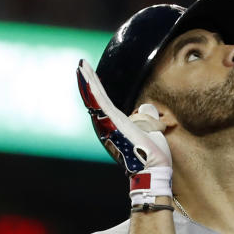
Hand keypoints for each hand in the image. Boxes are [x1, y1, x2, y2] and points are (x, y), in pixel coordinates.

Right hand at [76, 59, 170, 173]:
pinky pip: (100, 103)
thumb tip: (148, 106)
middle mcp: (109, 124)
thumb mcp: (151, 129)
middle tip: (81, 64)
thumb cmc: (152, 155)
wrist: (153, 169)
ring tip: (81, 67)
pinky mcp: (113, 123)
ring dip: (88, 82)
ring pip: (96, 99)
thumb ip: (148, 116)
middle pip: (96, 98)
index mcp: (117, 124)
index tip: (91, 74)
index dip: (98, 87)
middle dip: (88, 80)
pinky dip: (93, 90)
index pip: (105, 102)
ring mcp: (109, 124)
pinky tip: (86, 78)